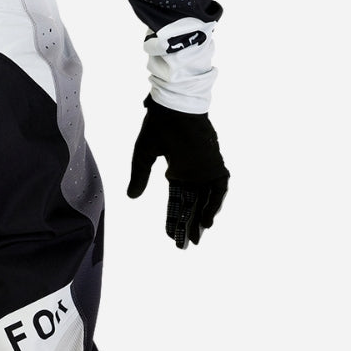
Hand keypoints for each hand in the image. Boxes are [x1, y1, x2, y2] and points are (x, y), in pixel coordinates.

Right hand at [126, 96, 228, 248]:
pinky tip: (207, 221)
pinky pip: (218, 189)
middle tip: (184, 244)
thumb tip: (132, 197)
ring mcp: (205, 168)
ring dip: (201, 218)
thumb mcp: (143, 155)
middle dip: (188, 223)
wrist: (174, 106)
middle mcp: (193, 170)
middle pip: (192, 202)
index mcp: (177, 167)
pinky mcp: (214, 164)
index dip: (174, 216)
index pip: (177, 197)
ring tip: (195, 237)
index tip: (170, 234)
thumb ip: (140, 176)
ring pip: (205, 199)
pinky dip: (214, 204)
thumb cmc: (158, 126)